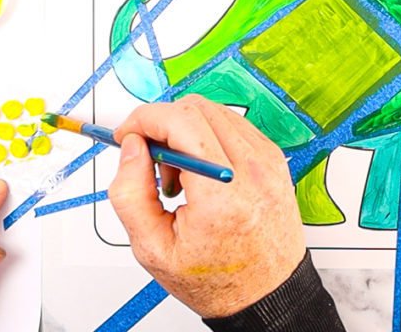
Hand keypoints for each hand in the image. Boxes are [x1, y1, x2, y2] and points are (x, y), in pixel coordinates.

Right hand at [109, 95, 306, 318]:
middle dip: (161, 123)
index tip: (127, 134)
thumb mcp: (153, 248)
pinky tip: (200, 172)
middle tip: (148, 159)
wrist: (267, 293)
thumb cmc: (217, 278)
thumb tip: (131, 147)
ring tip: (177, 175)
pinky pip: (232, 125)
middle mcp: (251, 170)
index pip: (180, 122)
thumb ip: (130, 193)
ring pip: (213, 111)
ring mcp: (267, 160)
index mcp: (221, 194)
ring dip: (184, 130)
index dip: (144, 118)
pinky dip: (206, 137)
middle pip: (195, 108)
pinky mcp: (274, 158)